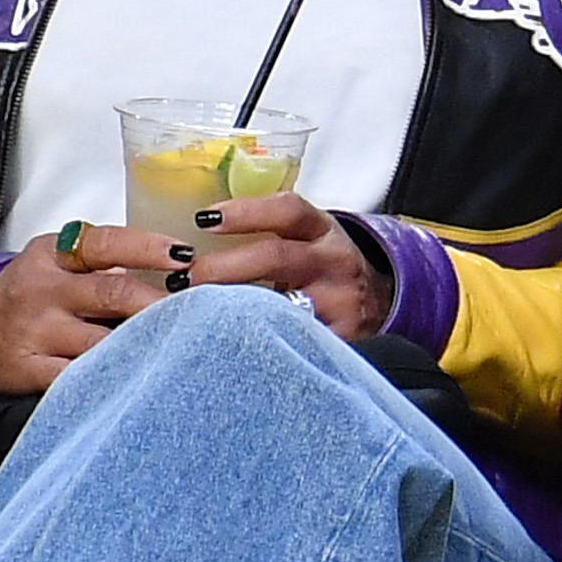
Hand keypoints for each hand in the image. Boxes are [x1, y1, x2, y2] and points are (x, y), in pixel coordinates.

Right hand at [0, 226, 169, 394]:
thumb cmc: (31, 299)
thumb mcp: (58, 266)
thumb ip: (107, 265)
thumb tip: (178, 271)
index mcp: (53, 256)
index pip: (106, 245)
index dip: (149, 249)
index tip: (186, 257)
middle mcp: (42, 290)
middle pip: (114, 294)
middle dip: (162, 305)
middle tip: (202, 312)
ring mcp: (34, 332)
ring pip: (104, 341)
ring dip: (146, 345)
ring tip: (183, 347)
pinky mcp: (27, 370)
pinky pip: (80, 378)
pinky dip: (114, 378)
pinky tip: (141, 379)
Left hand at [181, 194, 393, 341]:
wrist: (378, 304)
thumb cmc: (322, 269)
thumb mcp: (308, 240)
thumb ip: (265, 236)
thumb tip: (189, 239)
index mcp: (323, 232)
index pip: (288, 211)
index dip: (246, 212)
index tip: (203, 220)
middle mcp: (333, 263)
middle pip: (277, 257)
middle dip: (223, 267)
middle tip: (182, 279)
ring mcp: (339, 304)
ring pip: (281, 306)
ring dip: (233, 311)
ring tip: (193, 317)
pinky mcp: (340, 341)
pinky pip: (294, 345)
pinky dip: (257, 347)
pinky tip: (226, 350)